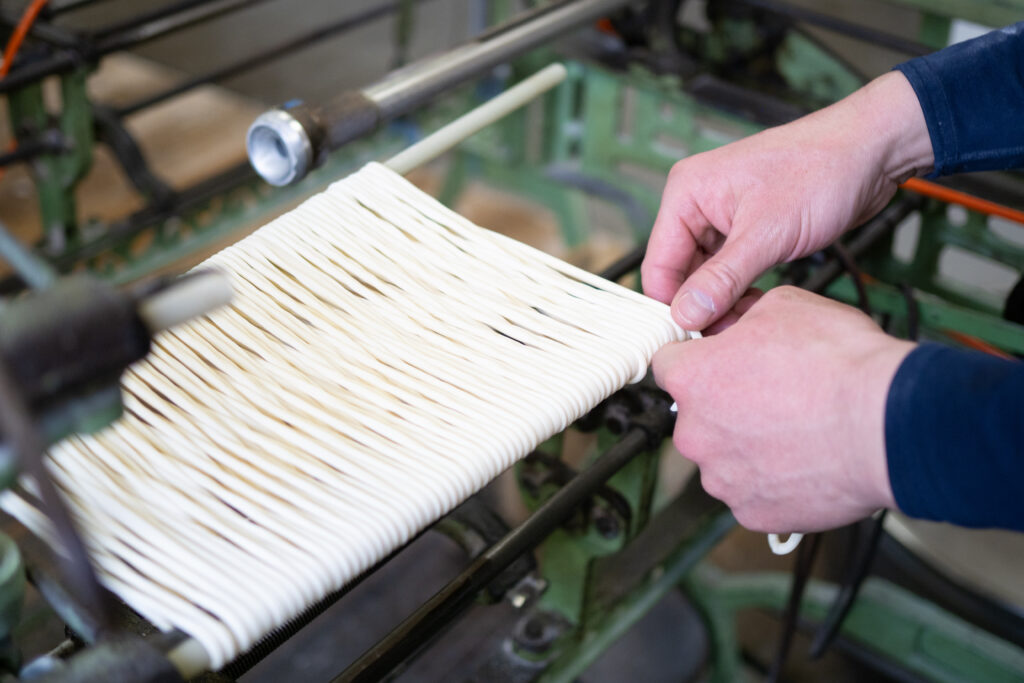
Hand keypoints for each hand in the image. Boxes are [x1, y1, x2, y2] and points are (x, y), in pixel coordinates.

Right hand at [642, 71, 933, 329]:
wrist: (871, 151)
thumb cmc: (821, 169)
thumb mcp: (766, 233)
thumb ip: (722, 278)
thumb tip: (686, 314)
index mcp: (686, 192)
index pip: (658, 263)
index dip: (670, 304)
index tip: (689, 338)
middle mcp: (697, 203)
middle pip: (678, 271)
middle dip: (698, 305)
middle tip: (723, 336)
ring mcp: (722, 216)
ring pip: (704, 274)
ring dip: (720, 301)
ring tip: (743, 323)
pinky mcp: (746, 229)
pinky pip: (728, 269)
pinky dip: (737, 290)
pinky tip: (754, 306)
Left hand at [652, 287, 914, 532]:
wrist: (886, 424)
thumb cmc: (838, 365)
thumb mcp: (783, 305)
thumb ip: (742, 315)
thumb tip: (735, 321)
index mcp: (691, 378)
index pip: (668, 364)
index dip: (697, 358)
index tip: (718, 361)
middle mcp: (695, 432)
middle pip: (698, 415)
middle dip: (726, 405)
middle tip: (772, 394)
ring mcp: (722, 477)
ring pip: (724, 456)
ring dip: (748, 444)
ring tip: (795, 429)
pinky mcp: (752, 512)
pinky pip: (752, 491)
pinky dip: (772, 480)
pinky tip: (804, 460)